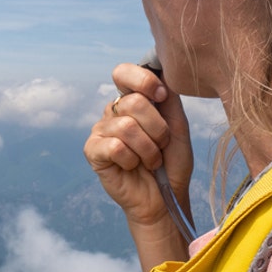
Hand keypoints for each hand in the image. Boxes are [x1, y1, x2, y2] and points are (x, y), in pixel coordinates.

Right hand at [83, 62, 194, 233]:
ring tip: (151, 161)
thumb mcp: (177, 127)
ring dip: (148, 149)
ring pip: (126, 127)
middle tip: (161, 145)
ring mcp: (101, 130)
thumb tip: (161, 72)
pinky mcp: (93, 151)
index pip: (123, 73)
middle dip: (157, 128)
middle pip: (133, 102)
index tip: (161, 96)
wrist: (164, 198)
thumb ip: (169, 100)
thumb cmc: (171, 163)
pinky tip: (132, 167)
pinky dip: (131, 160)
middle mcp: (113, 112)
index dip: (143, 81)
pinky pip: (115, 146)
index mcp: (132, 101)